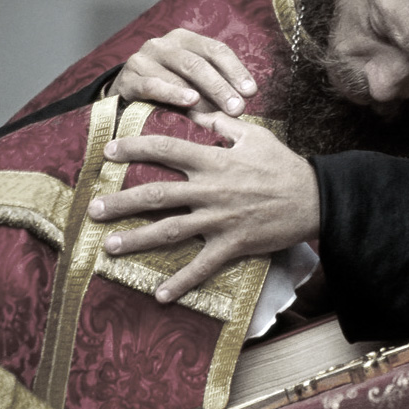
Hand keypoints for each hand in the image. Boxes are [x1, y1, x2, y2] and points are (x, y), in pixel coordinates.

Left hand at [87, 111, 319, 301]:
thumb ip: (222, 125)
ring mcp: (219, 219)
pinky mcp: (232, 244)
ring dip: (137, 239)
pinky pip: (202, 266)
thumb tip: (198, 113)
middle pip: (157, 194)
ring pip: (170, 230)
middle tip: (94, 209)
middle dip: (122, 202)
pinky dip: (181, 282)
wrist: (314, 198)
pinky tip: (160, 295)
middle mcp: (209, 190)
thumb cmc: (284, 164)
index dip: (135, 148)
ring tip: (109, 247)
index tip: (110, 152)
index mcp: (213, 161)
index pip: (166, 149)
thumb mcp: (254, 135)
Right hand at [107, 28, 257, 115]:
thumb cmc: (166, 91)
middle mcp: (163, 44)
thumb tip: (244, 100)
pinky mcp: (127, 78)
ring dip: (203, 93)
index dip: (235, 70)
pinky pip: (152, 85)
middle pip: (199, 62)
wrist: (124, 101)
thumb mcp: (191, 82)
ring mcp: (143, 59)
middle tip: (238, 108)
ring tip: (219, 110)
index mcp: (184, 40)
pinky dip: (172, 93)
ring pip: (179, 72)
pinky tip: (189, 101)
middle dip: (221, 86)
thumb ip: (214, 85)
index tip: (251, 92)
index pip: (216, 50)